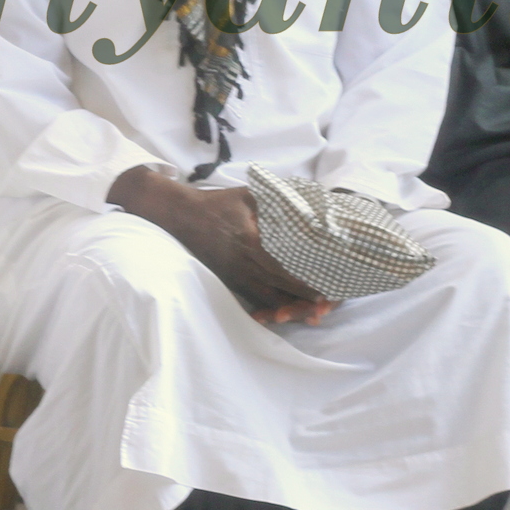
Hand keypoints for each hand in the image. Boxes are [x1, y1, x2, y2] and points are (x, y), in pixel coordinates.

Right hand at [108, 167, 335, 324]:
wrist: (182, 215)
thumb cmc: (219, 203)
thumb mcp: (250, 196)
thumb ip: (278, 202)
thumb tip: (308, 204)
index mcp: (252, 241)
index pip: (285, 266)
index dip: (305, 279)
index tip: (327, 286)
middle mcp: (245, 262)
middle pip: (280, 286)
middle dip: (304, 297)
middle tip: (327, 305)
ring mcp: (235, 274)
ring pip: (267, 296)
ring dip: (289, 306)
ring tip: (312, 314)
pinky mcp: (229, 280)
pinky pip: (253, 297)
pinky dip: (270, 306)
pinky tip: (284, 312)